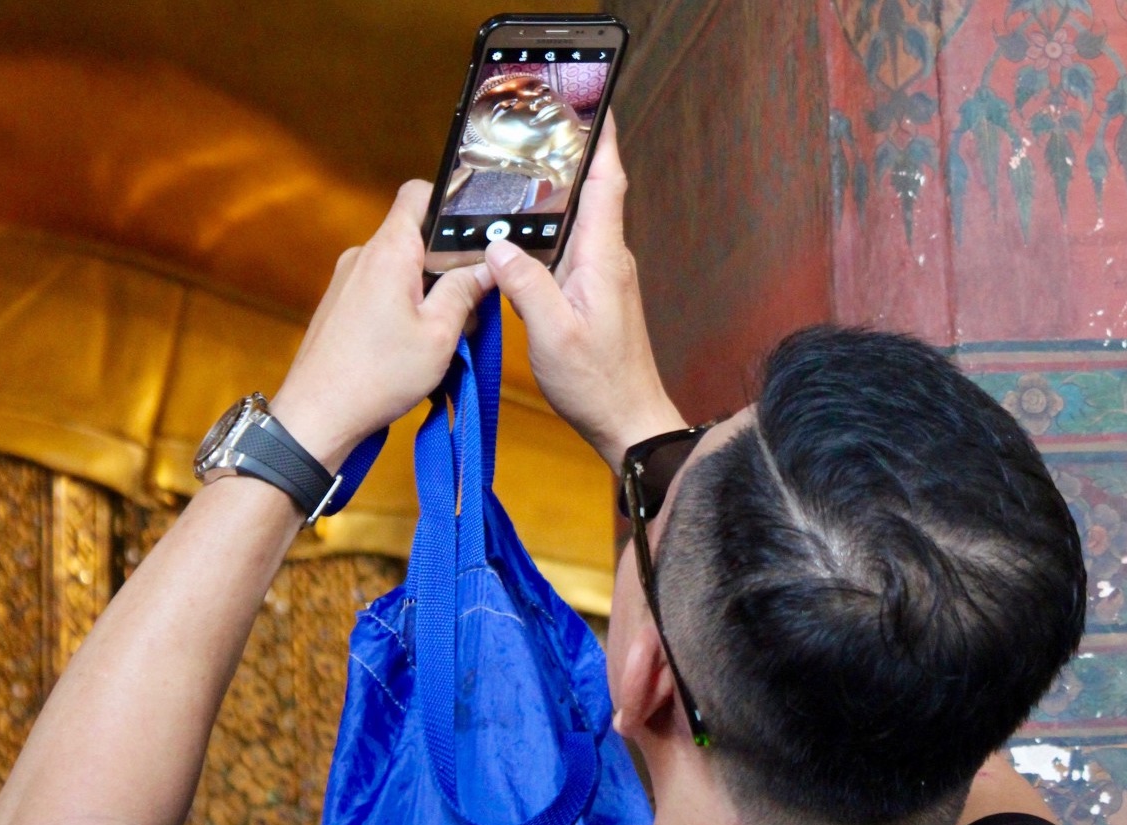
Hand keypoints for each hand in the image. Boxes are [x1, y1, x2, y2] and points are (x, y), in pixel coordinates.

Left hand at [270, 181, 494, 471]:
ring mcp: (347, 281)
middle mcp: (362, 256)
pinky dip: (405, 309)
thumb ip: (465, 291)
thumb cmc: (377, 376)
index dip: (450, 203)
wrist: (318, 415)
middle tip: (471, 303)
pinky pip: (381, 292)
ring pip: (400, 269)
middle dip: (448, 264)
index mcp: (389, 251)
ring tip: (443, 335)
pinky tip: (414, 347)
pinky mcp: (340, 306)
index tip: (474, 232)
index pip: (418, 194)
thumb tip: (488, 267)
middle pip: (414, 237)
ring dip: (428, 293)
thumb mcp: (439, 334)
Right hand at [484, 111, 684, 468]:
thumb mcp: (552, 333)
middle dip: (568, 156)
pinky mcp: (594, 295)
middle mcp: (608, 260)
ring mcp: (603, 277)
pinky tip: (523, 234)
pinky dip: (549, 234)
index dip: (601, 138)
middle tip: (535, 126)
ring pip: (578, 223)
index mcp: (603, 259)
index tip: (593, 101)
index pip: (607, 182)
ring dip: (555, 196)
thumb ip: (525, 284)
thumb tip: (498, 245)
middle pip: (591, 193)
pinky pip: (571, 251)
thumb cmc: (597, 383)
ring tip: (519, 170)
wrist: (629, 421)